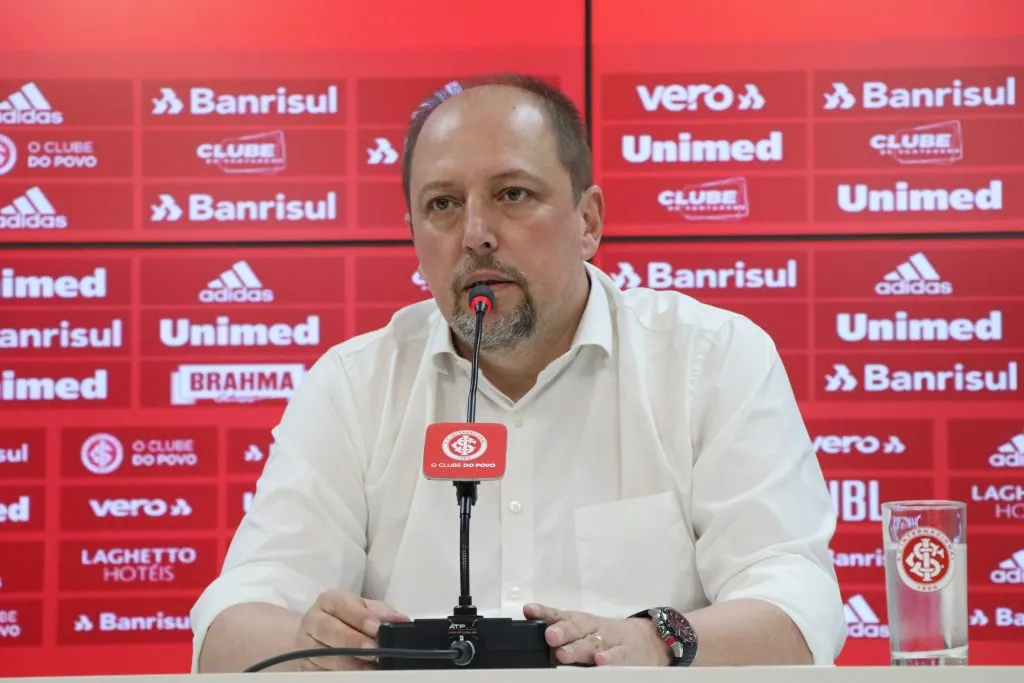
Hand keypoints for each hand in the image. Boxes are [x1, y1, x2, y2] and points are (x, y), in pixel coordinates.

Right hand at [293, 590, 409, 670]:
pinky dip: (341, 675)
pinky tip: (358, 674)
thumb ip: (381, 613)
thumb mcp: (364, 609)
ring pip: (323, 655)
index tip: (377, 628)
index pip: (341, 604)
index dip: (360, 617)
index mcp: (328, 600)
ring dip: (349, 662)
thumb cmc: (346, 619)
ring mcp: (305, 644)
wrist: (320, 634)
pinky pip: (321, 672)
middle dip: (353, 641)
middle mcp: (313, 620)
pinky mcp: (305, 665)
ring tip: (370, 666)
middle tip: (374, 650)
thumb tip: (400, 621)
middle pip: (328, 629)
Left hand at [523, 603, 669, 666]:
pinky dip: (609, 658)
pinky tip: (600, 661)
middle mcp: (594, 629)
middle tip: (549, 636)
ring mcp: (610, 641)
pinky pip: (617, 655)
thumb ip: (560, 627)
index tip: (529, 611)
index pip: (559, 614)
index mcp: (581, 622)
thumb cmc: (609, 636)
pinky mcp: (627, 653)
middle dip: (562, 631)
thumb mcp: (584, 628)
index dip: (544, 612)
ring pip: (593, 643)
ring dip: (578, 648)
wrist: (648, 639)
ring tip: (563, 653)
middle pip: (576, 628)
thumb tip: (530, 623)